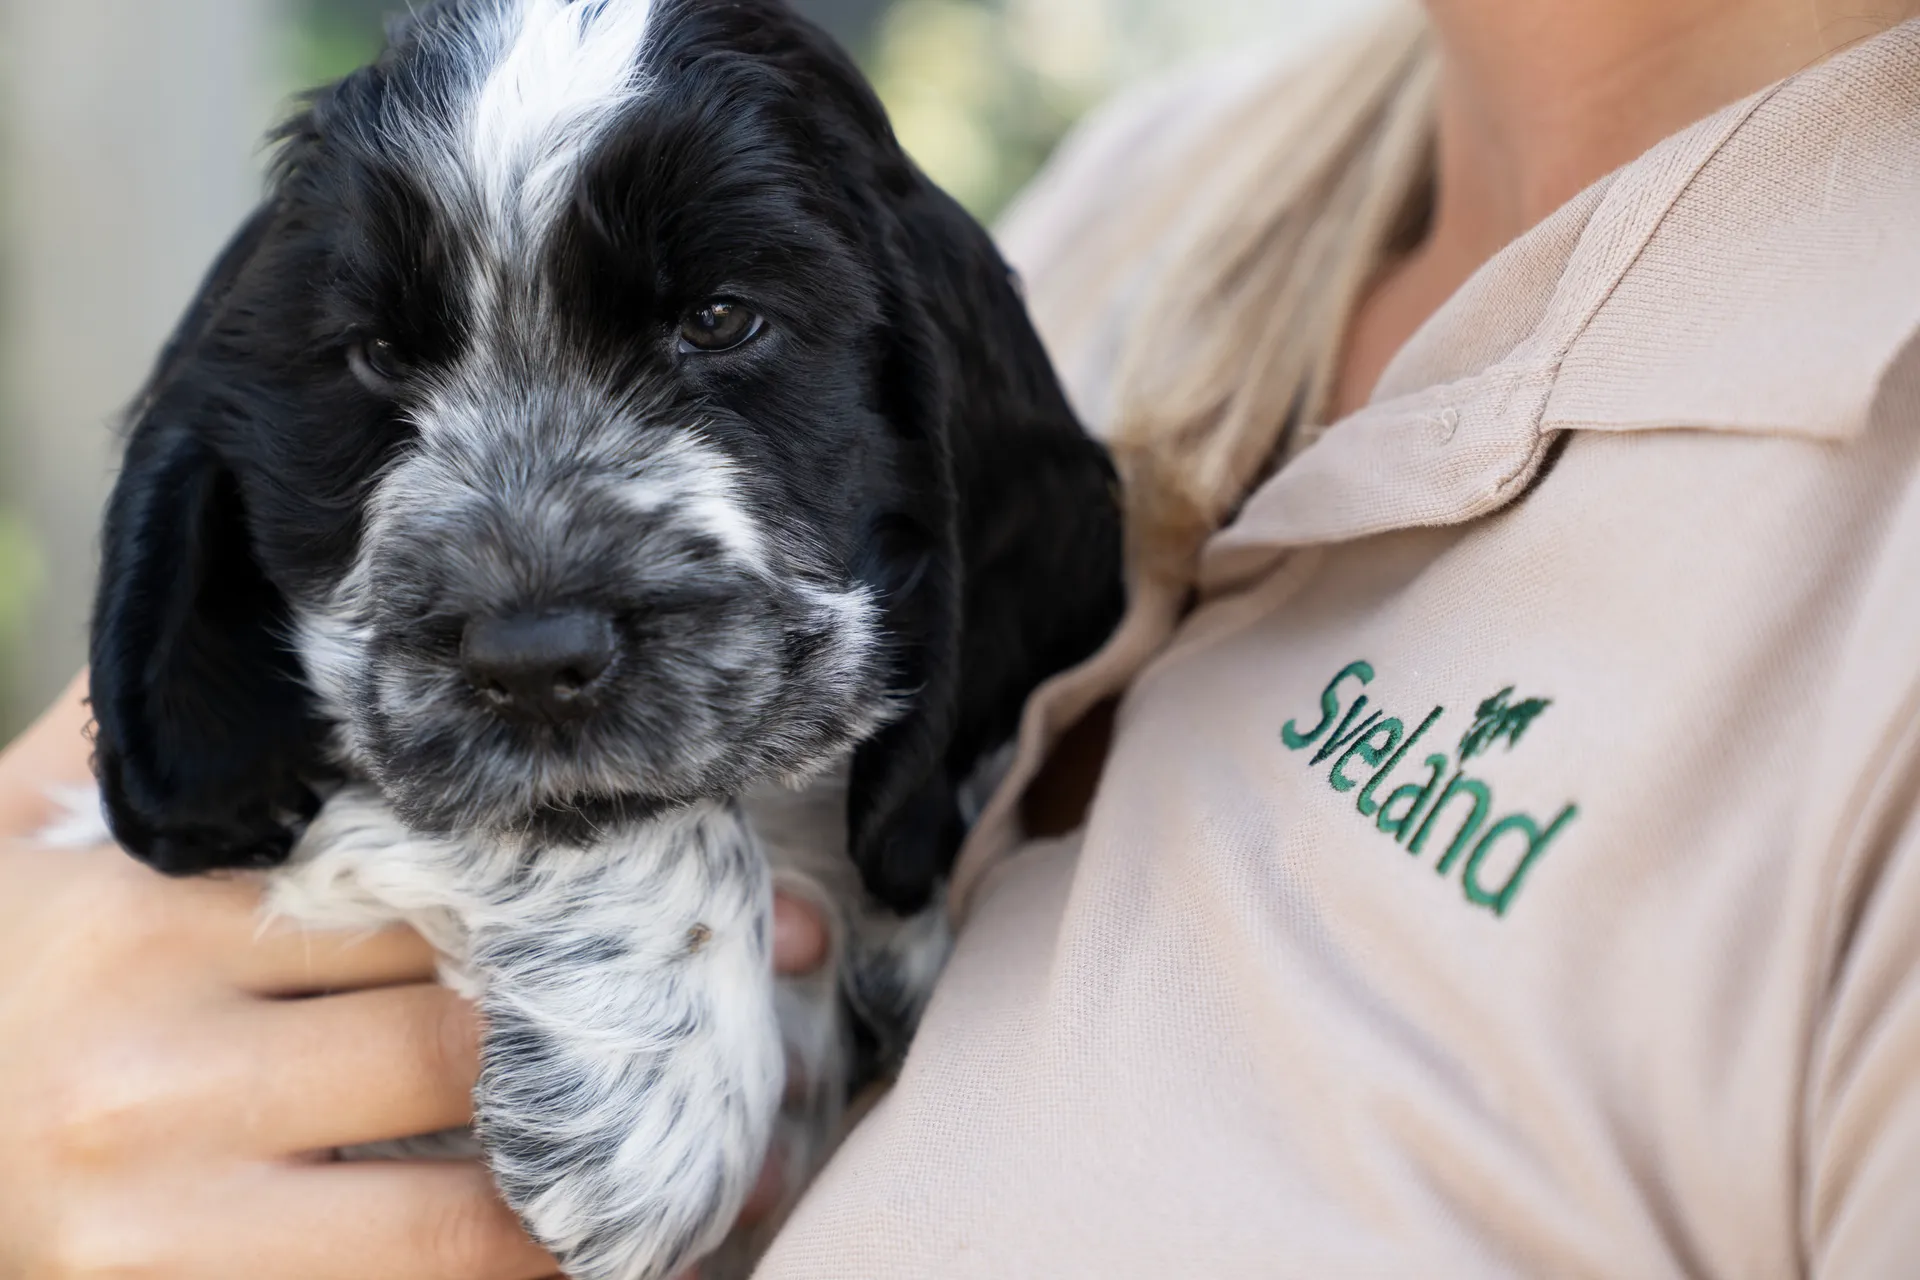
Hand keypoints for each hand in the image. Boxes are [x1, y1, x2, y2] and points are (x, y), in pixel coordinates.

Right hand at [0, 675, 830, 1278]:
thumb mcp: (16, 842)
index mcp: (139, 915)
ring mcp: (160, 1213)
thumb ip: (128, 737)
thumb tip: (249, 615)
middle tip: (764, 991)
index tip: (712, 884)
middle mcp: (154, 1064)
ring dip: (601, 1180)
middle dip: (627, 1018)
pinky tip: (610, 1264)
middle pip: (460, 1033)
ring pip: (457, 1197)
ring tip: (728, 1164)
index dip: (576, 883)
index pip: (411, 885)